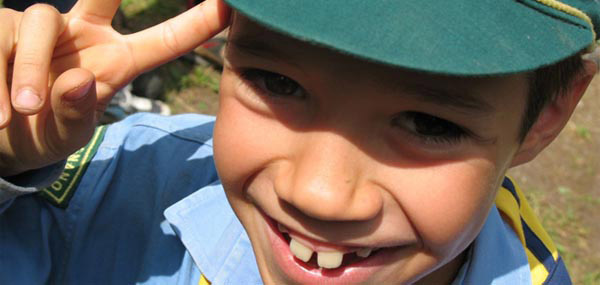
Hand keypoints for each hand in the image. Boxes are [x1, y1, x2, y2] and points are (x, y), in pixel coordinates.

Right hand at [0, 0, 230, 175]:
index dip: (196, 23)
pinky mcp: (0, 31)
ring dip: (32, 68)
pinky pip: (0, 40)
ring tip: (25, 113)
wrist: (0, 139)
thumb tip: (76, 80)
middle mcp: (83, 34)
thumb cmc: (46, 131)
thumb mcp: (67, 134)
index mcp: (116, 60)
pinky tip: (1, 117)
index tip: (230, 6)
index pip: (163, 39)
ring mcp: (42, 29)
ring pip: (41, 19)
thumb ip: (75, 114)